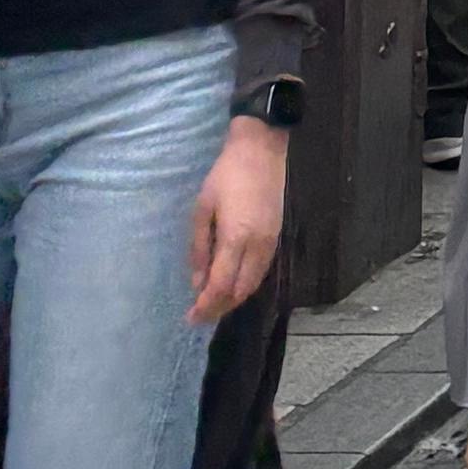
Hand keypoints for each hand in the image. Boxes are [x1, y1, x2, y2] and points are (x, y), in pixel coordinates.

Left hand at [187, 110, 289, 327]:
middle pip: (240, 291)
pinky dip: (246, 285)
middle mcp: (257, 246)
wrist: (262, 150)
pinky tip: (233, 284)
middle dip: (220, 308)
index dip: (206, 306)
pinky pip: (262, 271)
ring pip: (254, 284)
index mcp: (236, 238)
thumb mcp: (202, 209)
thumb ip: (199, 248)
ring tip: (214, 303)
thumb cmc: (226, 176)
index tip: (191, 318)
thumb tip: (197, 281)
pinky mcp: (277, 237)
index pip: (221, 286)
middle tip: (200, 315)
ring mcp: (271, 242)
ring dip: (234, 298)